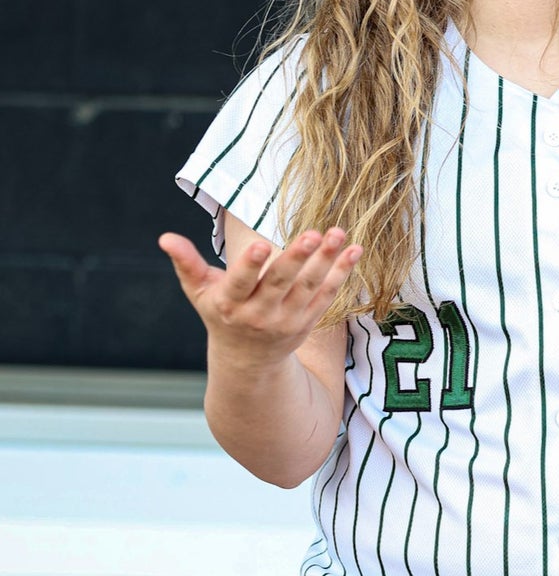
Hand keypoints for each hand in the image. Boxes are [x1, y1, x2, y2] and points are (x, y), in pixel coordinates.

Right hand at [158, 228, 361, 366]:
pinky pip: (328, 295)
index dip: (249, 266)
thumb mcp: (199, 293)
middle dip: (296, 258)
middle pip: (280, 283)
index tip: (259, 245)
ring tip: (338, 233)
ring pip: (309, 287)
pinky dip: (342, 272)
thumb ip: (186, 264)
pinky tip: (355, 249)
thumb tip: (164, 237)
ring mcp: (287, 319)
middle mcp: (259, 314)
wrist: (247, 364)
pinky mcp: (308, 321)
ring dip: (327, 260)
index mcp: (230, 304)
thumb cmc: (220, 315)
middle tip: (313, 233)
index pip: (240, 283)